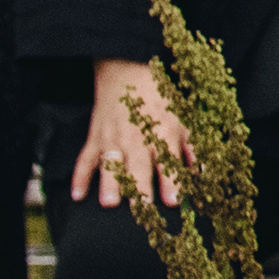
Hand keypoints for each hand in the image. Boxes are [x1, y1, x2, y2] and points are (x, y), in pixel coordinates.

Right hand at [71, 59, 189, 206]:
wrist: (127, 71)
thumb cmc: (160, 98)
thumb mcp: (184, 118)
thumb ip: (192, 147)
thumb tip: (202, 173)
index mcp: (162, 132)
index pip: (168, 160)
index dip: (171, 180)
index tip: (174, 200)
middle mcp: (137, 138)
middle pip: (138, 165)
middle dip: (140, 187)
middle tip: (142, 208)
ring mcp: (112, 139)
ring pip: (110, 164)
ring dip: (110, 183)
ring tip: (110, 202)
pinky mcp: (94, 138)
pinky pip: (84, 159)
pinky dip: (79, 177)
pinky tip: (77, 195)